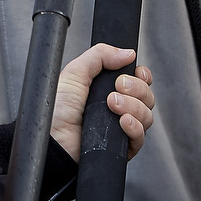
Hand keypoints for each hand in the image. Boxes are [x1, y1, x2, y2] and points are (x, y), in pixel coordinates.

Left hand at [50, 44, 154, 163]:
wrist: (53, 139)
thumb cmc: (56, 110)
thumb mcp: (76, 73)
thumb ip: (100, 55)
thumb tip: (128, 53)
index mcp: (109, 89)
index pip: (140, 81)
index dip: (142, 76)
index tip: (136, 72)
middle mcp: (118, 108)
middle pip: (147, 96)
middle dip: (137, 88)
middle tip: (117, 87)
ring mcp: (120, 128)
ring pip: (146, 115)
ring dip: (133, 106)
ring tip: (112, 104)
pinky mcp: (121, 147)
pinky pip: (140, 137)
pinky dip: (135, 127)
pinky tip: (123, 121)